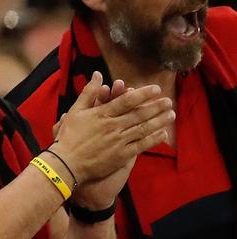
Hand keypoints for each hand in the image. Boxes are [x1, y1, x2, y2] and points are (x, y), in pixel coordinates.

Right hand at [50, 71, 172, 185]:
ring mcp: (118, 141)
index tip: (156, 89)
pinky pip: (141, 145)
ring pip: (143, 129)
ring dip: (159, 121)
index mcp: (102, 114)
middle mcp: (112, 126)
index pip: (126, 101)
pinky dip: (153, 139)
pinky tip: (163, 133)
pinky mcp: (121, 156)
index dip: (142, 94)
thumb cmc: (69, 136)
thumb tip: (97, 74)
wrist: (67, 163)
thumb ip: (89, 92)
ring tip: (171, 114)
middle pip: (139, 114)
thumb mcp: (75, 111)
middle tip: (169, 101)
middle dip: (156, 106)